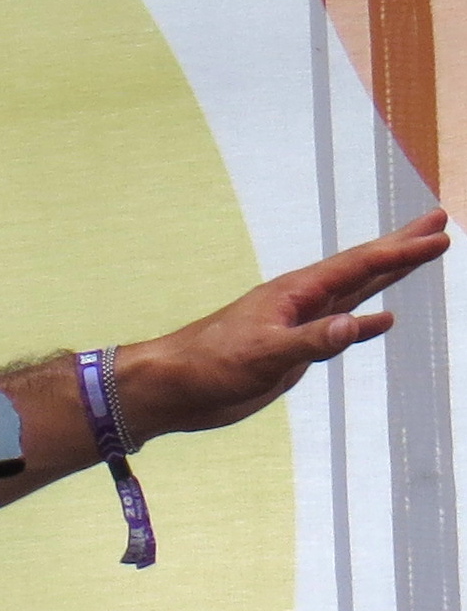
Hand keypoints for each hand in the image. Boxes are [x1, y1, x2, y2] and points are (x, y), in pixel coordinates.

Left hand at [118, 209, 448, 441]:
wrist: (171, 388)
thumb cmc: (208, 366)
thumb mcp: (263, 355)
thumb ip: (312, 342)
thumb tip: (361, 324)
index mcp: (295, 293)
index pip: (360, 266)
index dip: (402, 252)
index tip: (440, 235)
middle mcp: (300, 302)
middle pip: (362, 268)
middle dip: (401, 247)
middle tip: (440, 221)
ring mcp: (296, 325)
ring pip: (353, 293)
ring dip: (387, 275)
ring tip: (417, 254)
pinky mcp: (290, 350)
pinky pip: (338, 328)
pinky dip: (364, 321)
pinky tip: (381, 320)